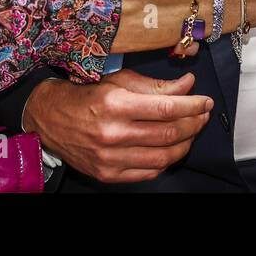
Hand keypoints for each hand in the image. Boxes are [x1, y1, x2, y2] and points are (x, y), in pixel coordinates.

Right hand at [21, 70, 213, 182]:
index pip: (166, 108)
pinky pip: (148, 172)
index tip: (205, 101)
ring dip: (185, 144)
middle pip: (168, 134)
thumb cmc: (86, 94)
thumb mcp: (118, 80)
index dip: (192, 106)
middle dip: (193, 124)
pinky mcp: (107, 174)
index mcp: (115, 104)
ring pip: (163, 156)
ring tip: (191, 132)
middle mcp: (112, 133)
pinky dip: (165, 161)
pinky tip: (171, 148)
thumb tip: (188, 85)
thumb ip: (155, 86)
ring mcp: (110, 158)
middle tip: (202, 115)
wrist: (50, 118)